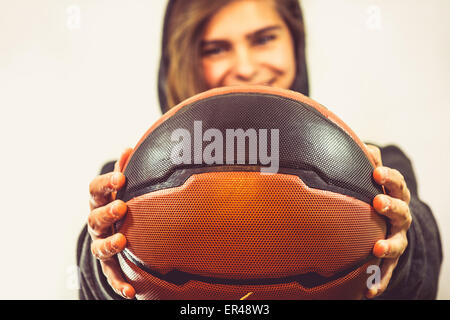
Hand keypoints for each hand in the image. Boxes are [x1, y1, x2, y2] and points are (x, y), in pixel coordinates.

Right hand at [88, 148, 134, 298]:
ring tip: (122, 241)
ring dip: (109, 244)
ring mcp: (101, 243)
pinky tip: (131, 292)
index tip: (121, 177)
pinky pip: (112, 274)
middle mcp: (97, 223)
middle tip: (122, 206)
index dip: (106, 183)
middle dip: (107, 212)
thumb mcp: (120, 187)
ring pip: (99, 247)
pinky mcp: (109, 264)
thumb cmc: (120, 201)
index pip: (95, 190)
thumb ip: (124, 169)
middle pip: (94, 218)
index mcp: (100, 201)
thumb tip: (129, 147)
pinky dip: (119, 283)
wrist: (114, 227)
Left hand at [365, 144, 411, 298]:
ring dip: (387, 245)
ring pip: (396, 243)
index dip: (388, 177)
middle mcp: (400, 218)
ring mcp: (396, 239)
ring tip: (376, 248)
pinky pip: (385, 271)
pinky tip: (369, 292)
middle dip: (390, 206)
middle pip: (400, 212)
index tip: (376, 171)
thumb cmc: (379, 195)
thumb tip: (363, 145)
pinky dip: (379, 281)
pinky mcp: (389, 259)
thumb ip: (372, 162)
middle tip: (378, 202)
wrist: (392, 222)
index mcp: (395, 196)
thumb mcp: (378, 178)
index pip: (396, 184)